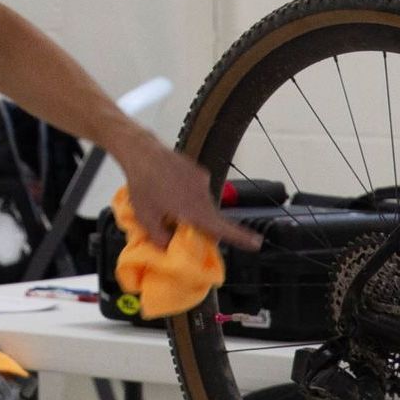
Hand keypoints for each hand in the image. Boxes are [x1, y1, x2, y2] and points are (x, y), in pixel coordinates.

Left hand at [116, 133, 262, 250]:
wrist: (143, 153)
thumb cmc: (143, 186)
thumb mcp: (146, 218)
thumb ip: (161, 238)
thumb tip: (170, 247)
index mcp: (194, 210)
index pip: (222, 228)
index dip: (241, 237)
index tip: (257, 242)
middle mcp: (203, 195)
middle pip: (211, 216)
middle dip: (200, 225)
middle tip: (180, 228)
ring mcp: (202, 180)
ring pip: (203, 202)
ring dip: (191, 207)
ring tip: (167, 203)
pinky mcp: (198, 170)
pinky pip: (198, 188)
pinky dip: (188, 193)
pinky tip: (170, 189)